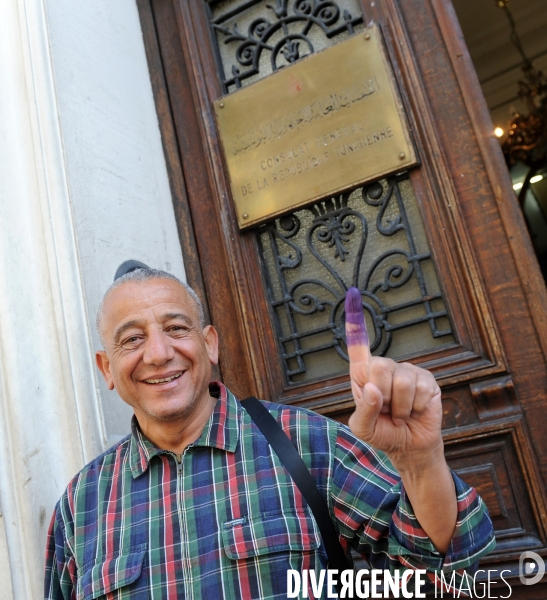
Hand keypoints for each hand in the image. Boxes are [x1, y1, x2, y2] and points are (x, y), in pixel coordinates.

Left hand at [345, 288, 442, 469]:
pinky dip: (414, 409)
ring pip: (400, 381)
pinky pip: (419, 390)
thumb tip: (372, 389)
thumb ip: (363, 410)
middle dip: (381, 395)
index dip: (355, 322)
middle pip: (379, 366)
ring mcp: (408, 371)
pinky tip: (414, 411)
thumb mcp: (363, 428)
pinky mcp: (427, 380)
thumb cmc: (382, 433)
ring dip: (399, 407)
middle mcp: (385, 368)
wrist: (409, 446)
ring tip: (400, 413)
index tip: (353, 293)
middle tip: (385, 410)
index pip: (358, 345)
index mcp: (363, 375)